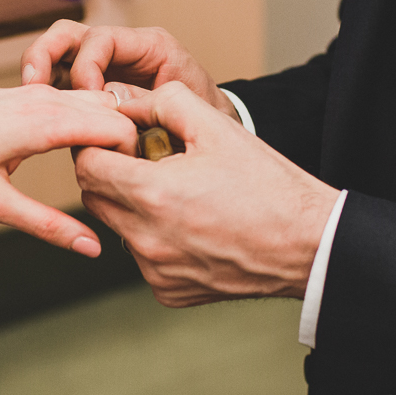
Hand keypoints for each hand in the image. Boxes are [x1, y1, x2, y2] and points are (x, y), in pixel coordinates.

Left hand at [0, 85, 137, 254]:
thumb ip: (45, 225)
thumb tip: (91, 248)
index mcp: (41, 122)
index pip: (117, 128)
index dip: (138, 156)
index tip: (138, 187)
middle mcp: (41, 99)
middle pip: (114, 110)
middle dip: (133, 141)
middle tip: (136, 183)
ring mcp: (31, 93)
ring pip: (94, 102)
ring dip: (112, 131)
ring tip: (113, 172)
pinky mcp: (20, 95)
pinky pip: (72, 101)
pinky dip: (89, 123)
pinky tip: (83, 154)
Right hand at [21, 19, 240, 122]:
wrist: (213, 129)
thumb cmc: (205, 115)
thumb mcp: (182, 104)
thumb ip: (143, 100)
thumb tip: (105, 101)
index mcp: (148, 45)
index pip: (100, 39)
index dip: (86, 67)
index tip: (86, 99)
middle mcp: (120, 49)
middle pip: (67, 35)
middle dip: (44, 55)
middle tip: (34, 84)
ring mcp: (102, 68)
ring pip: (56, 55)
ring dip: (39, 74)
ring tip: (30, 101)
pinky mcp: (91, 90)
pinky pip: (61, 84)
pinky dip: (48, 96)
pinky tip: (43, 117)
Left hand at [75, 82, 339, 305]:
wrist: (308, 246)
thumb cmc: (269, 186)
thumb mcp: (218, 127)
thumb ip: (164, 102)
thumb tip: (124, 102)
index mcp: (153, 194)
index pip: (87, 165)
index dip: (101, 146)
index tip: (128, 142)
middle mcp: (146, 238)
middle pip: (94, 197)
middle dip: (112, 175)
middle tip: (151, 163)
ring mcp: (155, 270)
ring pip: (117, 228)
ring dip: (133, 208)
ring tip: (179, 195)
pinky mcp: (168, 292)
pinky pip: (143, 259)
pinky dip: (156, 240)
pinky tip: (192, 227)